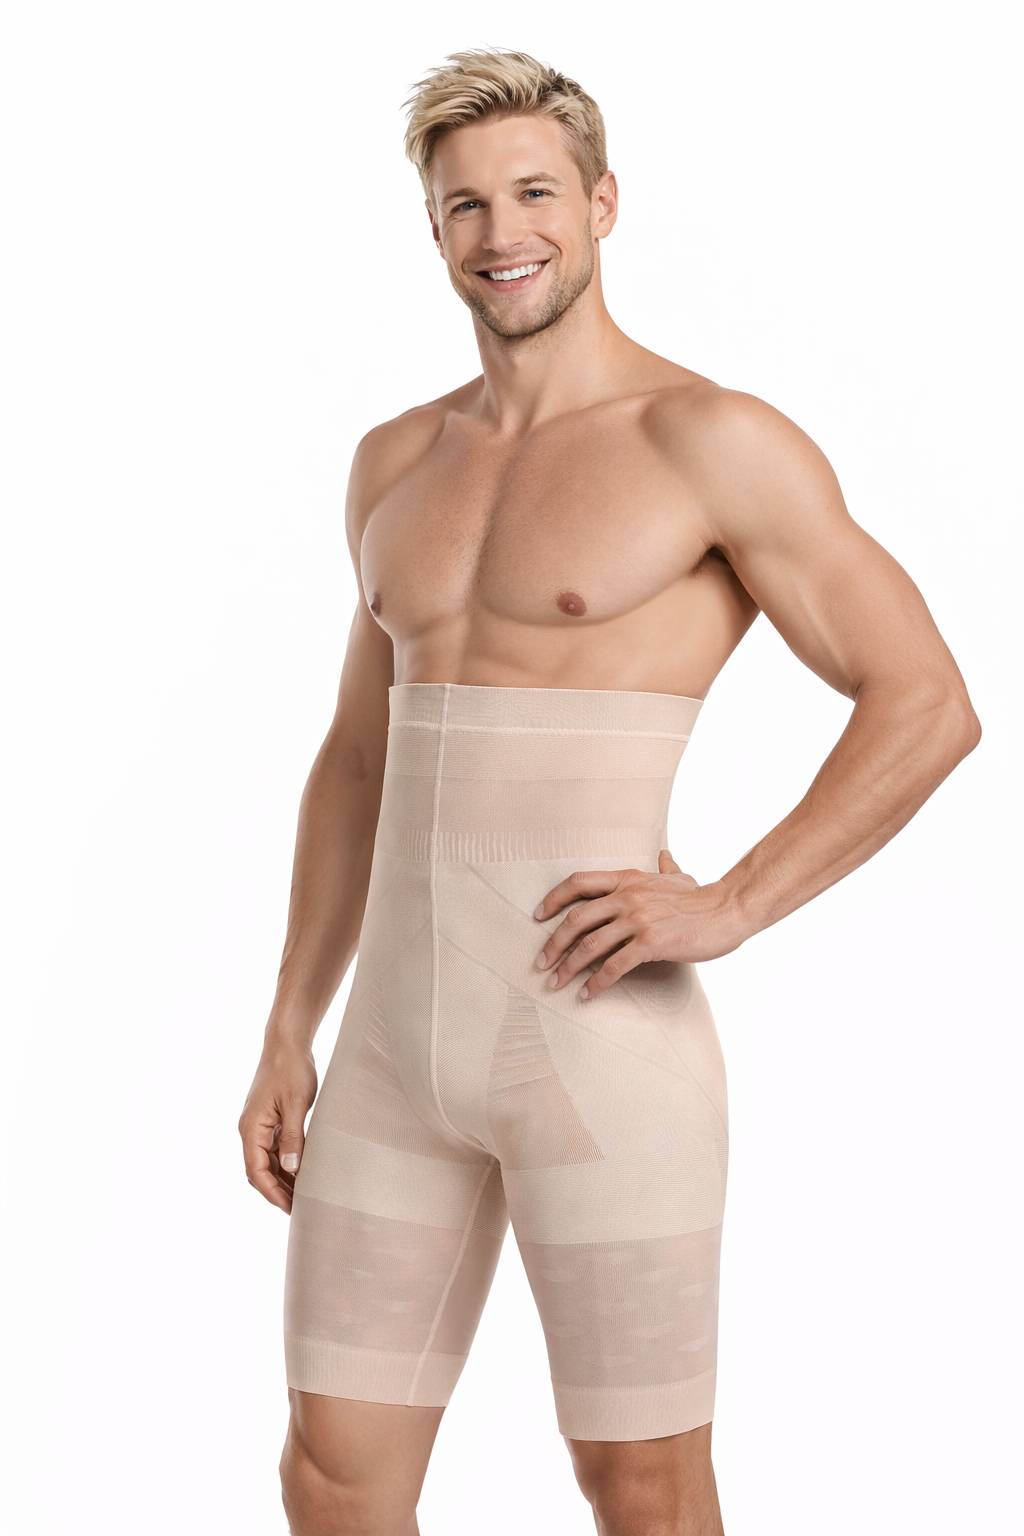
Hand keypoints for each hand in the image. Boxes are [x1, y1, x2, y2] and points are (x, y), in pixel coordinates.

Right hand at [239, 1043, 317, 1213]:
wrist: (287, 1043)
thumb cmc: (291, 1069)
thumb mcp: (296, 1104)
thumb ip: (293, 1137)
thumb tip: (290, 1169)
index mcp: (251, 1127)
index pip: (256, 1171)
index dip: (272, 1193)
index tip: (290, 1208)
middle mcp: (250, 1130)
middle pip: (259, 1171)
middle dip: (277, 1191)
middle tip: (301, 1208)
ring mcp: (258, 1126)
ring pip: (266, 1162)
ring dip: (282, 1180)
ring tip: (304, 1195)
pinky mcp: (268, 1121)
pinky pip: (273, 1150)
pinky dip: (285, 1164)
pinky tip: (302, 1172)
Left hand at [534, 850, 744, 998]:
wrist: (727, 911)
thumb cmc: (702, 898)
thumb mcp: (679, 878)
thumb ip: (666, 868)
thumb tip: (664, 855)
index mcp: (627, 880)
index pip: (578, 883)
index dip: (554, 899)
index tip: (539, 916)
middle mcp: (627, 897)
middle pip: (576, 918)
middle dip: (553, 943)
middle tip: (542, 963)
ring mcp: (638, 920)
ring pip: (590, 945)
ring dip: (568, 967)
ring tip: (556, 983)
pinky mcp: (651, 943)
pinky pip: (614, 966)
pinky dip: (596, 982)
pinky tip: (587, 994)